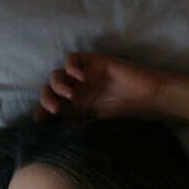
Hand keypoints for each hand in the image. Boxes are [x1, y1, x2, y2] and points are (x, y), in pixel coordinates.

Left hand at [33, 51, 168, 122]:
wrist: (149, 97)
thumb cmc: (128, 111)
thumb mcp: (97, 121)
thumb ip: (75, 122)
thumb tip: (51, 129)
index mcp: (77, 107)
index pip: (52, 106)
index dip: (42, 112)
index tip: (39, 122)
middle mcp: (77, 91)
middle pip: (50, 90)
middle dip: (47, 99)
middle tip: (54, 109)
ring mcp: (84, 76)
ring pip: (57, 75)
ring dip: (58, 85)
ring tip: (70, 95)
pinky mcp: (93, 62)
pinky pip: (73, 59)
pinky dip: (71, 68)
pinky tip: (81, 79)